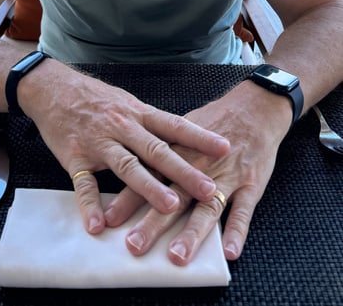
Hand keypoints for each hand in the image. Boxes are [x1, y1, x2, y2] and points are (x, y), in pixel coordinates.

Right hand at [18, 60, 229, 234]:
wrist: (53, 87)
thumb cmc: (95, 97)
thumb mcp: (128, 103)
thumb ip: (150, 123)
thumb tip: (181, 140)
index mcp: (139, 113)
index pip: (175, 124)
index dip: (201, 137)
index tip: (225, 148)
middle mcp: (123, 126)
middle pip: (157, 150)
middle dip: (184, 171)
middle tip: (208, 189)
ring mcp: (99, 142)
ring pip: (127, 166)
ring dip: (149, 188)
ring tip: (169, 207)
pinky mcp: (75, 156)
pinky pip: (83, 184)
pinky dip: (89, 205)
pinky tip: (98, 225)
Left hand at [104, 80, 292, 263]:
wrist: (254, 107)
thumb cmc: (216, 119)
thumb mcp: (183, 128)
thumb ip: (160, 149)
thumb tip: (130, 164)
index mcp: (179, 152)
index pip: (149, 176)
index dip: (129, 198)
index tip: (109, 219)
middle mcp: (199, 166)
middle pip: (174, 196)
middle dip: (153, 222)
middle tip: (134, 245)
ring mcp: (226, 176)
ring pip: (207, 207)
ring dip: (192, 233)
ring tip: (177, 256)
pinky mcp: (251, 184)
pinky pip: (244, 210)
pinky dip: (238, 231)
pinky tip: (230, 252)